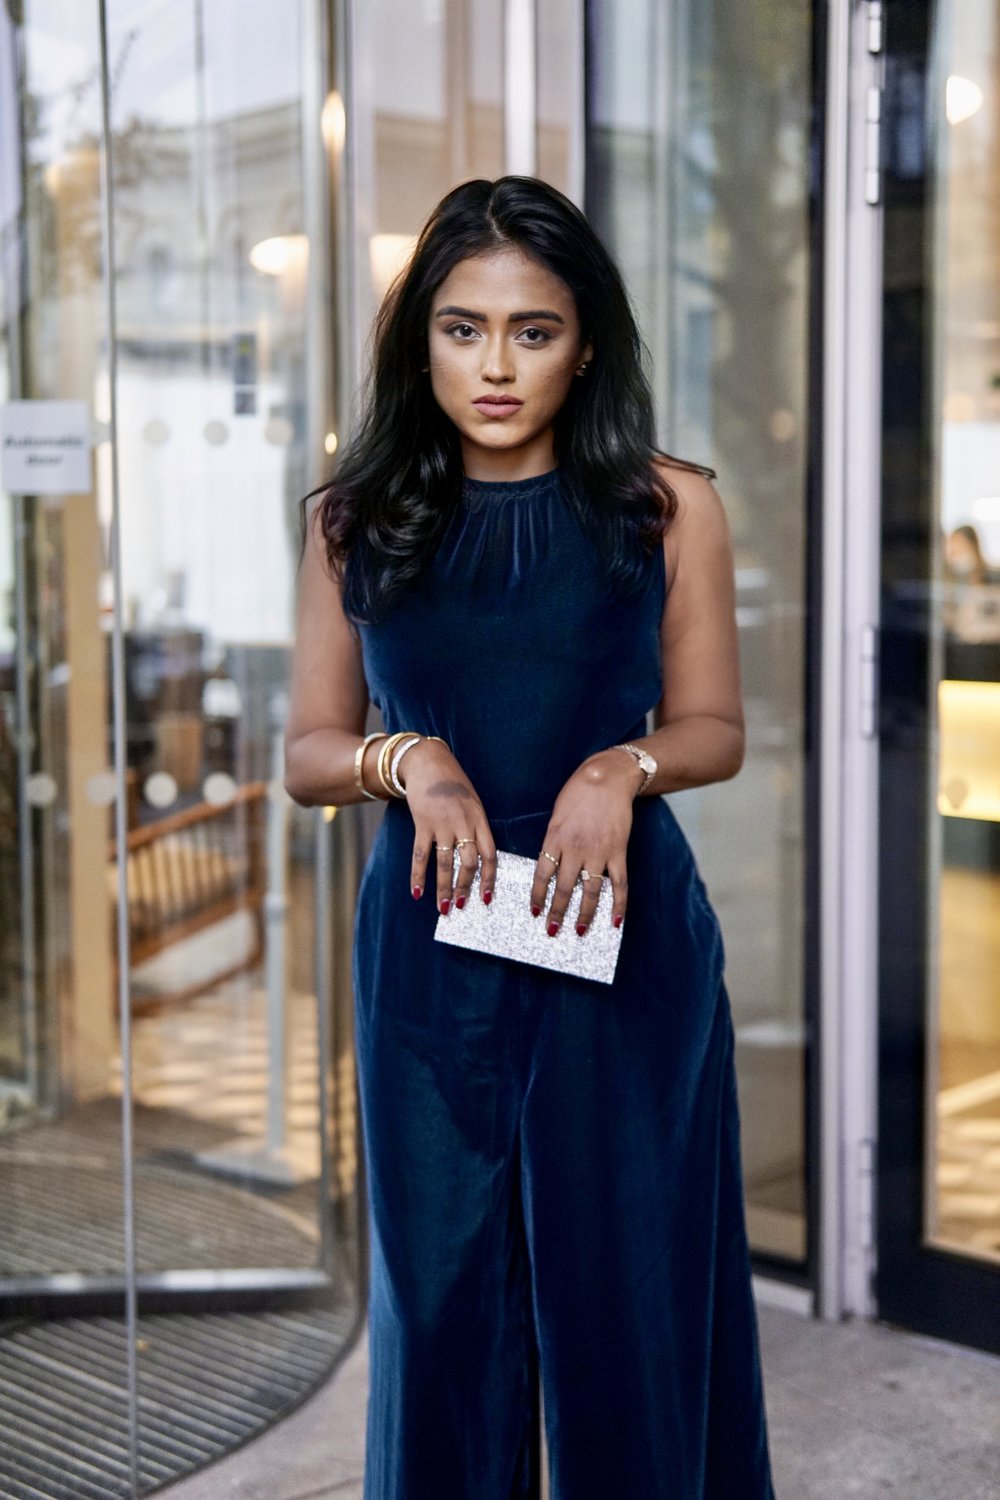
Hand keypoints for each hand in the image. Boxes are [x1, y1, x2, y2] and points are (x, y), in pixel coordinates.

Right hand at [399, 739, 496, 912]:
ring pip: (445, 863)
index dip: (489, 878)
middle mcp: (463, 823)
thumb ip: (475, 826)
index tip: (487, 898)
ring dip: (444, 888)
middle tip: (460, 906)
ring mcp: (442, 824)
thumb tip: (477, 857)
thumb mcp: (472, 801)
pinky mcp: (422, 823)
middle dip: (465, 888)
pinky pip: (420, 854)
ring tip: (443, 907)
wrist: (428, 762)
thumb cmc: (453, 783)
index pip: (489, 854)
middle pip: (469, 862)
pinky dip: (418, 875)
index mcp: (479, 818)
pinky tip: (417, 892)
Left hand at [530, 750, 639, 934]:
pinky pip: (619, 884)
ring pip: (590, 891)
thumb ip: (554, 840)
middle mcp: (576, 849)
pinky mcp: (618, 852)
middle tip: (552, 931)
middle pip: (565, 888)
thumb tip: (551, 866)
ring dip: (584, 914)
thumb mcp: (557, 815)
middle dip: (557, 913)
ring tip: (579, 932)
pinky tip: (615, 922)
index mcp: (555, 838)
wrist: (607, 777)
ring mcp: (599, 852)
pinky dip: (618, 904)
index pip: (543, 874)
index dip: (538, 896)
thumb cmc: (578, 792)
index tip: (534, 912)